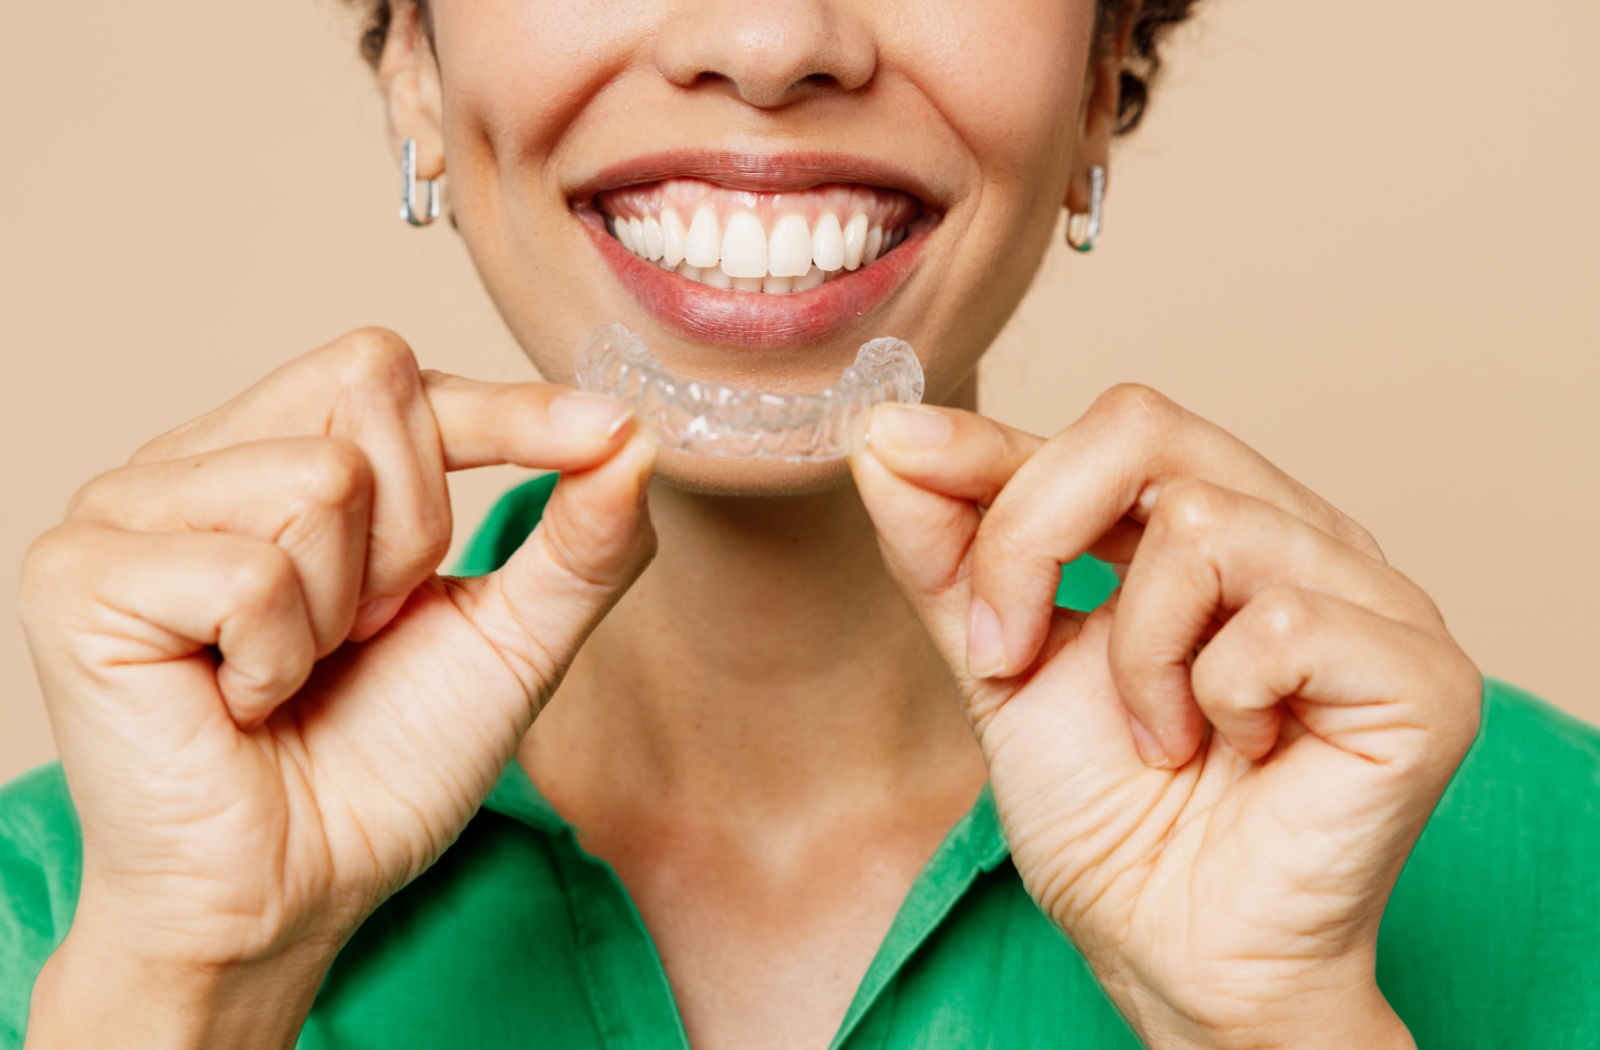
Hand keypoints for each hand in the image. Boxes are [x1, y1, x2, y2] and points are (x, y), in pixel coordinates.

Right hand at [19, 329, 654, 1045]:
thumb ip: (577, 543)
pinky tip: (234, 701)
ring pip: (320, 475)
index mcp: (278, 456)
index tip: (606, 432)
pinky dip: (277, 656)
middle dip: (414, 533)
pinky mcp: (79, 576)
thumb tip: (636, 437)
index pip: (398, 374)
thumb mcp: (508, 642)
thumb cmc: (382, 768)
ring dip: (344, 606)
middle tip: (361, 634)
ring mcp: (125, 507)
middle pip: (369, 381)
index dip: (509, 408)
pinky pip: (250, 569)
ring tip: (290, 670)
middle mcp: (196, 460)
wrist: (285, 896)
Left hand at [852, 385, 1479, 1049]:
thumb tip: (886, 437)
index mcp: (1217, 524)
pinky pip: (1279, 620)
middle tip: (1006, 657)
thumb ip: (951, 553)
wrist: (1174, 955)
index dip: (992, 446)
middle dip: (1032, 538)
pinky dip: (1219, 696)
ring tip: (1158, 738)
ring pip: (1202, 525)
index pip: (1109, 429)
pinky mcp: (1420, 673)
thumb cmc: (1106, 819)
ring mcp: (1373, 595)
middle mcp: (1301, 536)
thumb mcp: (1002, 665)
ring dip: (1136, 655)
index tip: (889, 449)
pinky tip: (1238, 753)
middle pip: (1145, 427)